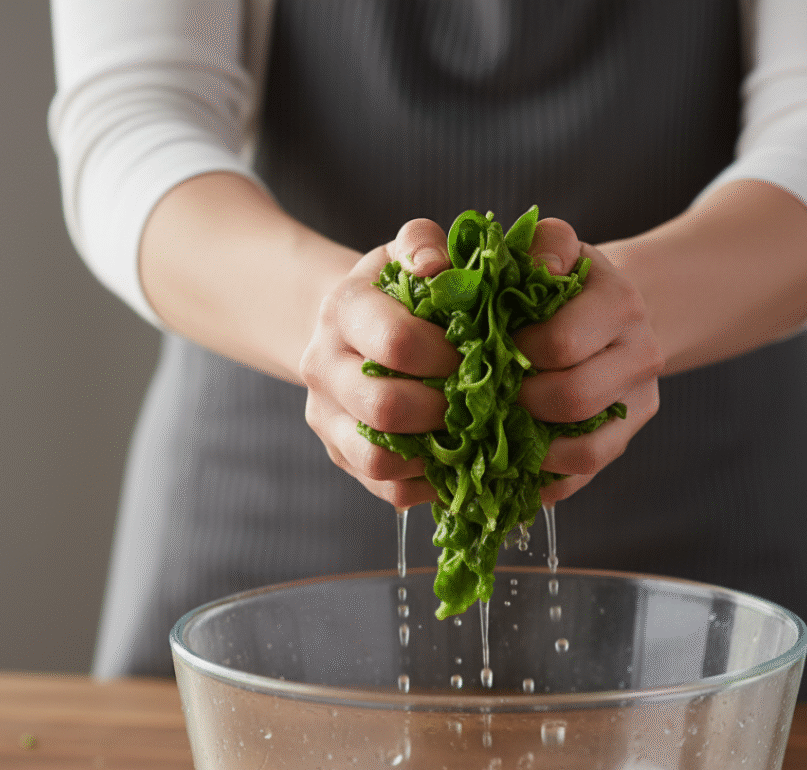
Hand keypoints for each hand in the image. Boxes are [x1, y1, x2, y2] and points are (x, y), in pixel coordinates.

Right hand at [300, 219, 458, 507]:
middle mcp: (322, 366)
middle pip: (384, 408)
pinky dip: (429, 483)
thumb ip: (423, 244)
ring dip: (435, 454)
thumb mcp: (408, 252)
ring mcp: (327, 419)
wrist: (351, 328)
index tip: (483, 357)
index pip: (395, 342)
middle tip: (483, 404)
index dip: (448, 356)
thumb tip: (435, 266)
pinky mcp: (341, 457)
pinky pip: (388, 489)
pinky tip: (459, 462)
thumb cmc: (398, 291)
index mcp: (342, 310)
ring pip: (378, 460)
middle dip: (444, 410)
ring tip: (472, 436)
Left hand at [515, 219, 663, 502]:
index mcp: (618, 303)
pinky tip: (513, 468)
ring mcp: (639, 402)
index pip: (561, 344)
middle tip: (487, 396)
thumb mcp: (554, 249)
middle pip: (574, 400)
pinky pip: (584, 475)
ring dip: (533, 450)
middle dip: (520, 403)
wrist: (614, 308)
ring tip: (498, 434)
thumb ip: (541, 245)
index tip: (488, 348)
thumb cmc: (564, 281)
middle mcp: (641, 354)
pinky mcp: (627, 438)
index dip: (516, 353)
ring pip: (586, 451)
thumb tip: (538, 269)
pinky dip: (545, 480)